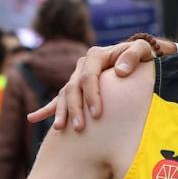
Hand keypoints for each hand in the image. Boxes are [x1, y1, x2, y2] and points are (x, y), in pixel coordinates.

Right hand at [26, 38, 155, 130]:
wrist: (140, 58)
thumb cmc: (143, 55)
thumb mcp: (143, 50)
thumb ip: (133, 56)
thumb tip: (119, 71)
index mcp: (96, 56)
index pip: (88, 77)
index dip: (91, 96)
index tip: (97, 114)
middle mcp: (84, 65)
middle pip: (73, 88)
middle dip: (75, 109)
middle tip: (80, 128)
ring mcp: (78, 76)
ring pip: (65, 94)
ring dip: (61, 112)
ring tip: (59, 128)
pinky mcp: (78, 86)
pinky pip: (60, 98)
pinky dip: (48, 109)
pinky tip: (33, 118)